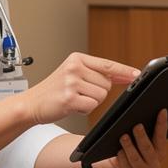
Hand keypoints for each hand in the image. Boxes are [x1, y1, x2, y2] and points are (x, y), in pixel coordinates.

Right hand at [23, 53, 137, 124]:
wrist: (31, 103)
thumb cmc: (54, 90)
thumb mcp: (73, 73)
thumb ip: (96, 73)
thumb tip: (124, 75)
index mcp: (77, 58)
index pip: (108, 65)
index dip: (124, 71)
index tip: (136, 74)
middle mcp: (74, 67)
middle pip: (107, 84)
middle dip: (98, 92)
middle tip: (80, 93)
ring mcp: (71, 82)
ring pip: (101, 96)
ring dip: (91, 102)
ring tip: (75, 98)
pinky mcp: (70, 98)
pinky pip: (92, 106)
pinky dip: (85, 109)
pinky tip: (72, 105)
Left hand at [91, 109, 167, 167]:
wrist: (118, 164)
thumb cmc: (132, 146)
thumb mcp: (140, 140)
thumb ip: (145, 130)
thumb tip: (141, 112)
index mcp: (160, 152)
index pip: (162, 137)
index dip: (162, 123)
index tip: (162, 110)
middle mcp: (154, 164)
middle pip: (147, 149)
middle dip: (142, 137)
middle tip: (137, 126)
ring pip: (135, 158)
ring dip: (129, 147)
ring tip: (123, 137)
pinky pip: (124, 165)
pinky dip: (121, 157)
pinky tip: (118, 150)